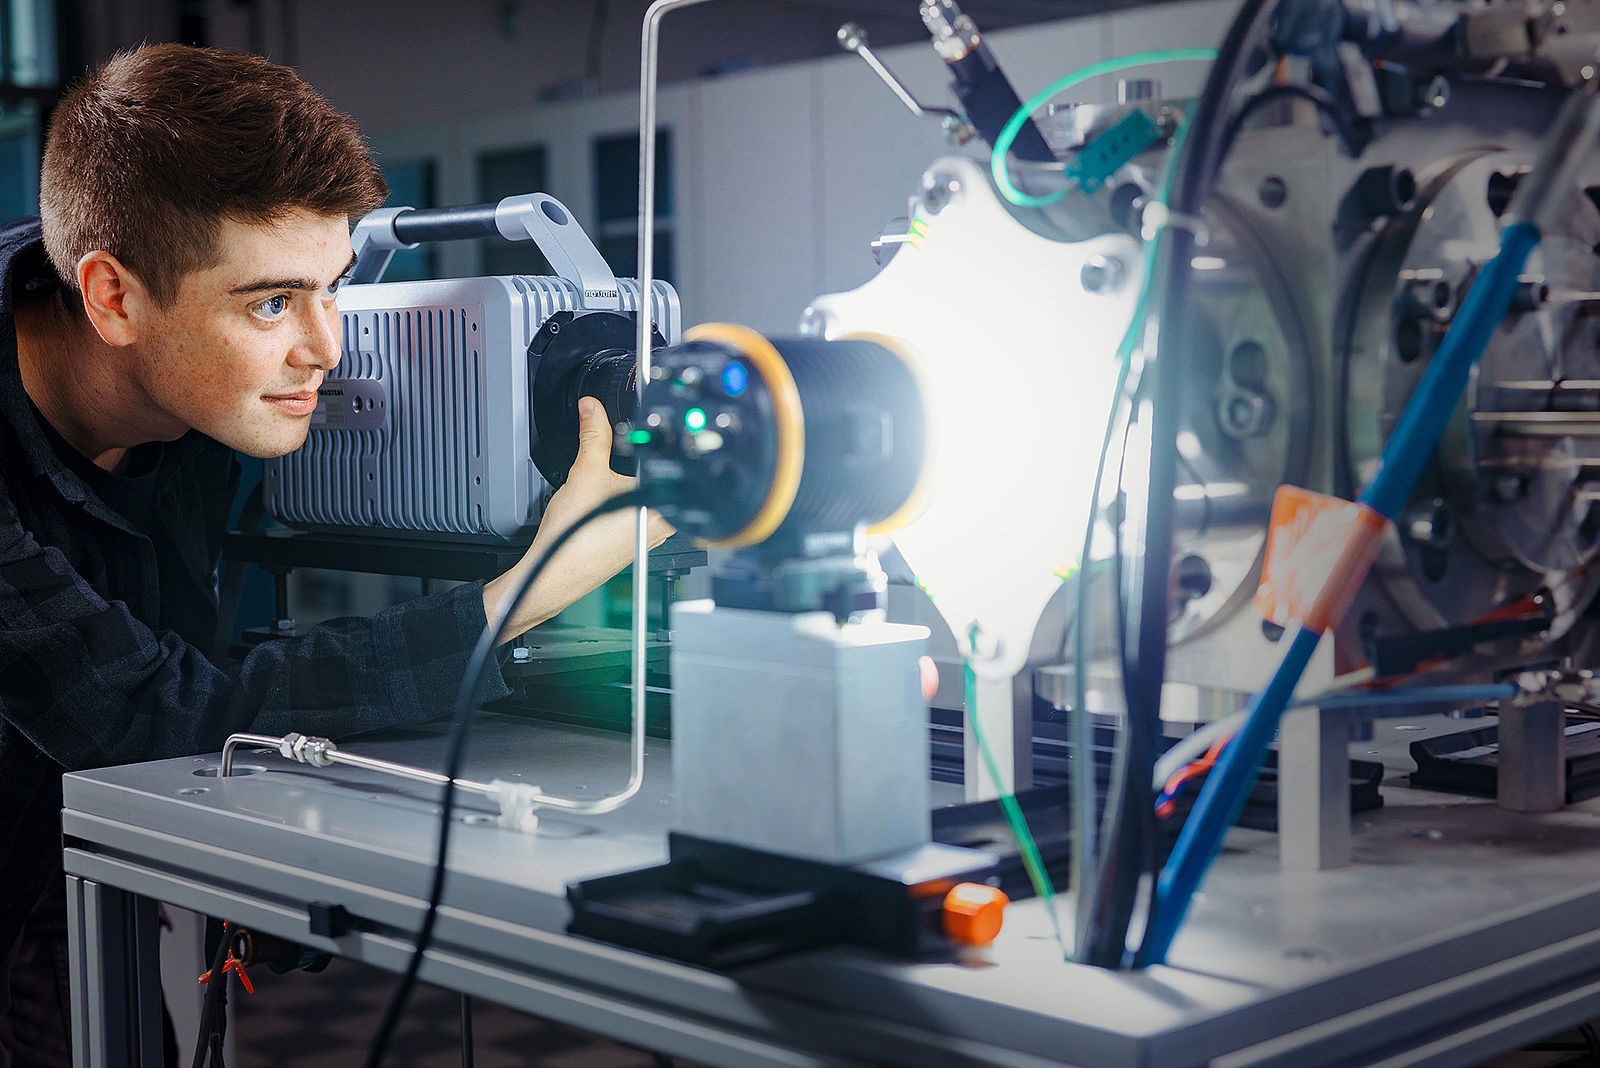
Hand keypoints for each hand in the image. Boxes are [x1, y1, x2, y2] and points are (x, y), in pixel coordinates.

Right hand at [482, 397, 672, 637]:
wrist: (555, 573)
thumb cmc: (574, 537)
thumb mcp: (585, 472)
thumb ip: (593, 434)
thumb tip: (593, 409)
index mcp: (663, 505)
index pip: (673, 461)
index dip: (659, 439)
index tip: (643, 429)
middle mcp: (665, 524)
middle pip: (662, 478)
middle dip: (640, 463)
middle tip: (618, 461)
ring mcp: (653, 536)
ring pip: (651, 496)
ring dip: (633, 484)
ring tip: (607, 487)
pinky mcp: (639, 543)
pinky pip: (641, 512)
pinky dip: (626, 502)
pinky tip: (605, 505)